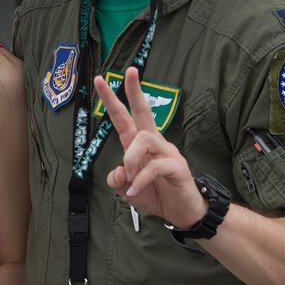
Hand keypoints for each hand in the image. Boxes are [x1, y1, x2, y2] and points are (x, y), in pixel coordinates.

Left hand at [94, 67, 206, 227]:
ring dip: (130, 158)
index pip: (125, 117)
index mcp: (139, 145)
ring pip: (144, 139)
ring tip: (128, 180)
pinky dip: (140, 180)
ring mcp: (168, 152)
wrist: (182, 213)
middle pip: (143, 111)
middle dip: (134, 91)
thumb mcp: (128, 191)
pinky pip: (154, 166)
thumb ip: (117, 180)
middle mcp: (154, 142)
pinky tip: (135, 192)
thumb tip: (117, 171)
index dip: (113, 100)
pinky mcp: (177, 166)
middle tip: (128, 71)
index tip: (101, 80)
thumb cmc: (156, 195)